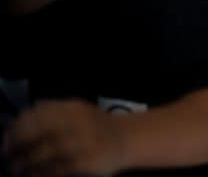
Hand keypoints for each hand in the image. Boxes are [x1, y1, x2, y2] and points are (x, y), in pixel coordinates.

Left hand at [3, 100, 125, 176]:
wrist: (126, 139)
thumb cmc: (96, 126)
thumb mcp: (77, 111)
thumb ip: (52, 112)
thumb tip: (19, 121)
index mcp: (72, 108)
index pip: (36, 114)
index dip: (17, 127)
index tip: (8, 139)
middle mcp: (77, 123)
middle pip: (37, 133)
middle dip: (17, 146)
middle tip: (8, 156)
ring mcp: (82, 143)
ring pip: (43, 155)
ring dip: (24, 164)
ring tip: (17, 169)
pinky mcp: (85, 162)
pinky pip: (55, 170)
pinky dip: (40, 174)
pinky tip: (34, 176)